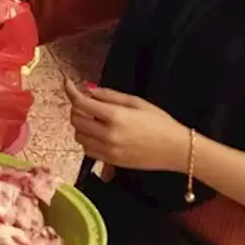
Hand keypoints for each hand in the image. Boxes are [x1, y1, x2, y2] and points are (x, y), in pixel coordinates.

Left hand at [65, 78, 188, 172]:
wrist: (177, 150)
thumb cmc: (160, 122)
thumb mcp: (136, 102)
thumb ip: (109, 95)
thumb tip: (87, 89)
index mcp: (115, 116)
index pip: (81, 103)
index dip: (70, 90)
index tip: (67, 83)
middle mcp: (108, 135)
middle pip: (76, 120)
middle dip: (77, 108)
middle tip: (87, 103)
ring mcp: (108, 150)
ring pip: (79, 136)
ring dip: (81, 125)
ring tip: (95, 119)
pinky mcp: (111, 162)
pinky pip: (87, 150)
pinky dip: (87, 140)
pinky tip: (99, 134)